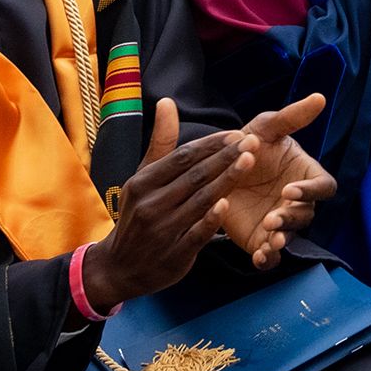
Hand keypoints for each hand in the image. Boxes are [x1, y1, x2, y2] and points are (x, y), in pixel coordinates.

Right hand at [77, 101, 248, 312]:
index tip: (236, 133)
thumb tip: (167, 102)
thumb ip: (161, 143)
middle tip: (252, 141)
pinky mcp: (173, 255)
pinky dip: (210, 220)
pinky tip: (226, 205)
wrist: (118, 267)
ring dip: (225, 180)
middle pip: (194, 176)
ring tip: (249, 162)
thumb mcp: (143, 178)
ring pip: (198, 201)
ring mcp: (162, 230)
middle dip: (225, 157)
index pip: (182, 157)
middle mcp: (150, 204)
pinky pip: (195, 235)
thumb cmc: (138, 215)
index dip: (211, 145)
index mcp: (143, 182)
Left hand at [211, 93, 337, 268]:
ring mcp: (279, 224)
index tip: (290, 189)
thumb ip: (291, 116)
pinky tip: (259, 256)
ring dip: (283, 239)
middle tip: (273, 217)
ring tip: (271, 239)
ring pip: (290, 237)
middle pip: (307, 215)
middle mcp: (296, 203)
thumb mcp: (265, 128)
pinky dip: (268, 259)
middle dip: (291, 217)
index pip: (323, 187)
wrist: (213, 170)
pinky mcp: (260, 242)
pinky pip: (270, 257)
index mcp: (305, 176)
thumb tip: (320, 97)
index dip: (311, 191)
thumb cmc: (246, 144)